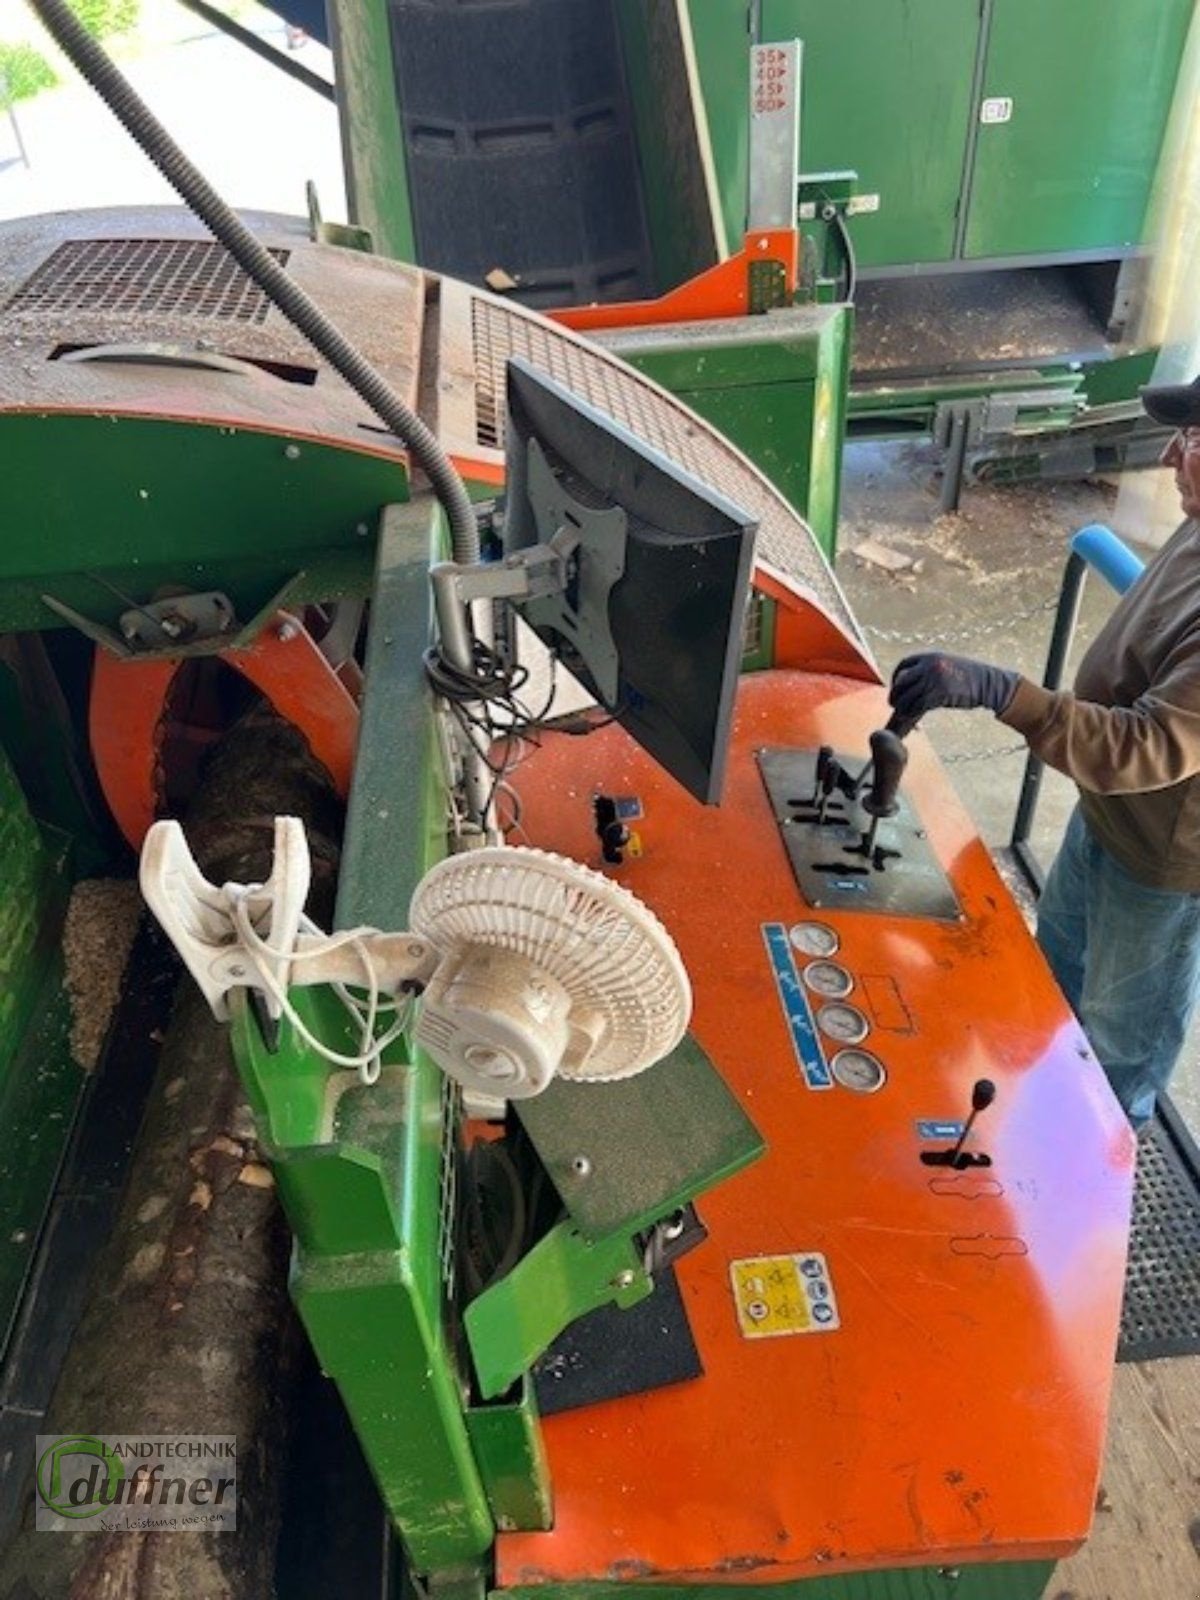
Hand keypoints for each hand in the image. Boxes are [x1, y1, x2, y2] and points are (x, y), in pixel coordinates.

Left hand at [889, 652, 1018, 726]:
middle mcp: (929, 666)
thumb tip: (910, 680)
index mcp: (930, 656)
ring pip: (908, 696)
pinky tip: (911, 716)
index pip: (904, 664)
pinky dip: (912, 713)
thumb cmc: (968, 675)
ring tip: (901, 712)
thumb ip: (929, 667)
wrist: (989, 682)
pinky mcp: (939, 695)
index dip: (896, 676)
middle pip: (902, 681)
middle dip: (895, 693)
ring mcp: (934, 680)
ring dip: (902, 706)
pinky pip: (918, 706)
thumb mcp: (946, 663)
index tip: (895, 686)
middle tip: (893, 702)